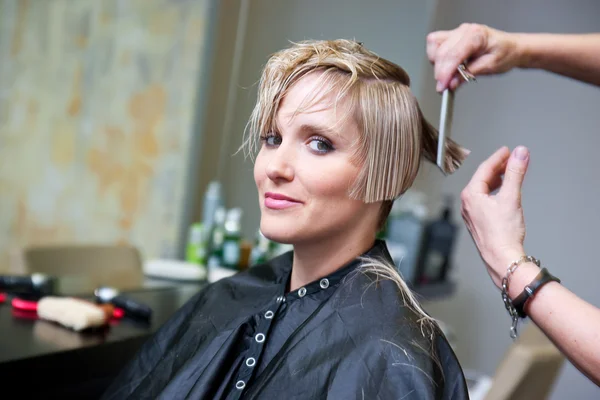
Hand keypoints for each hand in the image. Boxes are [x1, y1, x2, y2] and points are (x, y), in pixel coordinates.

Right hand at [427, 23, 521, 91]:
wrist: (511, 48)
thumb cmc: (505, 54)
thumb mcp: (490, 67)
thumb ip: (468, 74)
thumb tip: (451, 83)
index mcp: (476, 35)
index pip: (453, 54)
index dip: (445, 72)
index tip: (443, 87)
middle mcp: (464, 31)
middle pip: (441, 51)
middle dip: (440, 72)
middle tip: (445, 87)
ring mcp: (457, 32)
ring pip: (434, 46)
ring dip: (437, 63)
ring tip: (449, 74)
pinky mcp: (452, 37)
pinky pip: (435, 44)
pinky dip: (436, 57)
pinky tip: (446, 66)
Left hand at [460, 146, 529, 287]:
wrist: (502, 258)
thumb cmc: (503, 233)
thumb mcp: (511, 197)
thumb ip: (515, 173)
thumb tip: (520, 154)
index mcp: (470, 195)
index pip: (484, 169)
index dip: (498, 157)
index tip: (508, 151)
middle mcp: (467, 204)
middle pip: (482, 178)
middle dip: (497, 167)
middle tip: (511, 159)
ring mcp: (471, 214)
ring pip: (483, 189)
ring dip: (497, 179)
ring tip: (509, 174)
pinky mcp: (478, 222)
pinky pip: (484, 200)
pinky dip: (495, 192)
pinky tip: (504, 194)